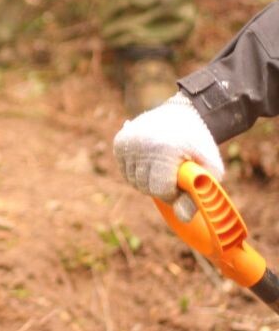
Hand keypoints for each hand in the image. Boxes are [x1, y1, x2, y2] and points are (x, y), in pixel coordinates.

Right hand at [113, 92, 223, 220]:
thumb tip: (184, 218)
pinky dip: (138, 171)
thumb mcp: (210, 169)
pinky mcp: (119, 142)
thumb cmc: (200, 144)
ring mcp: (128, 142)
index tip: (182, 181)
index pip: (160, 189)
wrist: (184, 113)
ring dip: (148, 180)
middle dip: (160, 186)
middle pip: (145, 187)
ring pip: (133, 181)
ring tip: (163, 165)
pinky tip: (150, 161)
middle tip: (174, 173)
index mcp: (165, 150)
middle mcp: (141, 144)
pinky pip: (125, 171)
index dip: (174, 192)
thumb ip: (198, 196)